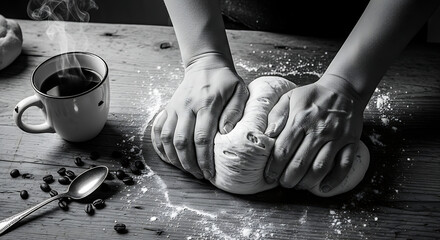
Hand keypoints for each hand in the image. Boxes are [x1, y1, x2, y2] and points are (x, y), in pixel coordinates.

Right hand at [152, 53, 248, 179]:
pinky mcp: (168, 108)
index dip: (204, 159)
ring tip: (186, 169)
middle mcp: (187, 106)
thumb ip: (235, 111)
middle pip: (181, 142)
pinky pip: (157, 129)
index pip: (201, 138)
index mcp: (207, 104)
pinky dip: (159, 146)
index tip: (209, 173)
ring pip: (166, 138)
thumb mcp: (240, 91)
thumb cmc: (226, 81)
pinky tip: (168, 157)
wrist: (206, 64)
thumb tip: (225, 133)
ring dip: (174, 158)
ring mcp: (174, 107)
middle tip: (198, 175)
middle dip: (189, 164)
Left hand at [264, 74, 365, 192]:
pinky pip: (343, 165)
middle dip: (289, 179)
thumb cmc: (313, 95)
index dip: (274, 167)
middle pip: (300, 162)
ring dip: (307, 182)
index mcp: (300, 119)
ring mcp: (337, 137)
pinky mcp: (351, 141)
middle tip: (284, 184)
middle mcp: (319, 129)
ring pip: (320, 167)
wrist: (344, 88)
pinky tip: (323, 188)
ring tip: (299, 186)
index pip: (283, 149)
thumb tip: (267, 135)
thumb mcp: (290, 97)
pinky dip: (334, 180)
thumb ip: (276, 115)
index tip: (269, 176)